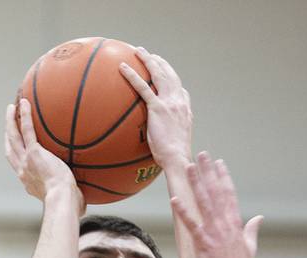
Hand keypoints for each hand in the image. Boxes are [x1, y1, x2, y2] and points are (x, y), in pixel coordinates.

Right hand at [4, 99, 82, 211]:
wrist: (63, 201)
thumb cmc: (69, 205)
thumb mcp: (68, 200)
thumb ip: (72, 195)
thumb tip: (85, 200)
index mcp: (29, 182)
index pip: (19, 165)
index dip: (16, 154)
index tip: (17, 146)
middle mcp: (23, 171)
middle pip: (10, 148)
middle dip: (8, 134)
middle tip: (9, 122)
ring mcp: (26, 161)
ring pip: (13, 137)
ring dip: (10, 121)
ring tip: (11, 107)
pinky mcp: (34, 153)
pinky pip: (27, 130)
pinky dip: (24, 116)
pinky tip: (25, 102)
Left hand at [119, 47, 190, 168]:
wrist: (177, 157)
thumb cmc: (175, 156)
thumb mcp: (176, 141)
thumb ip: (170, 132)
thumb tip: (161, 136)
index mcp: (184, 108)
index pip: (179, 88)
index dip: (171, 77)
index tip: (164, 71)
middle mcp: (179, 101)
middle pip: (170, 75)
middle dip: (160, 62)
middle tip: (150, 55)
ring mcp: (169, 102)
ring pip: (158, 74)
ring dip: (148, 59)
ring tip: (138, 51)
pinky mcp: (158, 107)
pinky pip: (143, 87)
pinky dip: (132, 75)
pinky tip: (122, 68)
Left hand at [169, 153, 263, 257]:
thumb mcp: (250, 245)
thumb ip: (252, 229)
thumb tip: (259, 218)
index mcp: (235, 222)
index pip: (229, 194)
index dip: (223, 177)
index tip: (218, 163)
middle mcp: (224, 223)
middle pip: (215, 192)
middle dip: (208, 172)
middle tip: (202, 155)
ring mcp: (213, 232)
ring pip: (203, 202)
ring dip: (196, 183)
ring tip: (189, 167)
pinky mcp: (203, 242)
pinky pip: (191, 224)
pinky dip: (183, 211)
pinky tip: (174, 200)